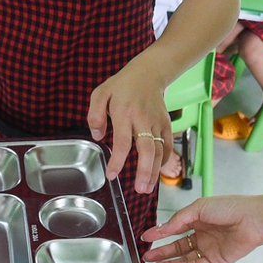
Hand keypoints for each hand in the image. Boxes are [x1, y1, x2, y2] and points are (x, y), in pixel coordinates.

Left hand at [88, 58, 172, 193]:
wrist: (149, 73)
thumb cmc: (122, 86)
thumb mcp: (100, 94)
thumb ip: (94, 115)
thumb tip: (97, 136)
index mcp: (124, 113)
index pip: (122, 141)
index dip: (117, 160)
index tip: (112, 175)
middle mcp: (143, 119)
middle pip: (146, 149)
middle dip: (144, 171)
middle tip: (139, 189)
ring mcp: (157, 122)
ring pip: (158, 150)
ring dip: (154, 171)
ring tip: (147, 188)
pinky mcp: (166, 124)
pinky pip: (167, 145)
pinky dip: (164, 160)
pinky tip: (157, 172)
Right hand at [139, 194, 262, 262]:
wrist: (253, 219)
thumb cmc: (229, 208)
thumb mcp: (199, 208)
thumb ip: (179, 220)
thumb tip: (162, 229)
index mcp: (197, 219)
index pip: (174, 229)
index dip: (160, 233)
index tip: (145, 237)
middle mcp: (201, 235)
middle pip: (176, 246)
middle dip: (161, 251)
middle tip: (146, 255)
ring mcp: (208, 249)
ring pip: (184, 258)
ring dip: (169, 262)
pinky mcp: (215, 261)